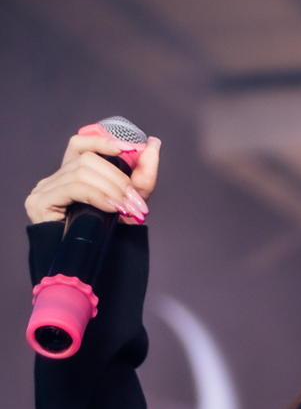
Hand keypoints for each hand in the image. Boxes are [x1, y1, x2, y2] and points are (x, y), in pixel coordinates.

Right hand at [25, 126, 161, 226]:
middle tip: (135, 201)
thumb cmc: (109, 235)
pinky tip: (110, 208)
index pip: (81, 144)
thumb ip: (143, 173)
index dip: (103, 141)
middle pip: (87, 159)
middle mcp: (55, 179)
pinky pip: (72, 188)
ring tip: (126, 208)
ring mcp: (44, 190)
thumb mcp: (131, 200)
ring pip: (81, 172)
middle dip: (117, 178)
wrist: (97, 267)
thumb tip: (153, 143)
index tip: (129, 149)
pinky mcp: (40, 203)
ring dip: (111, 189)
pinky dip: (97, 195)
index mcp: (72, 174)